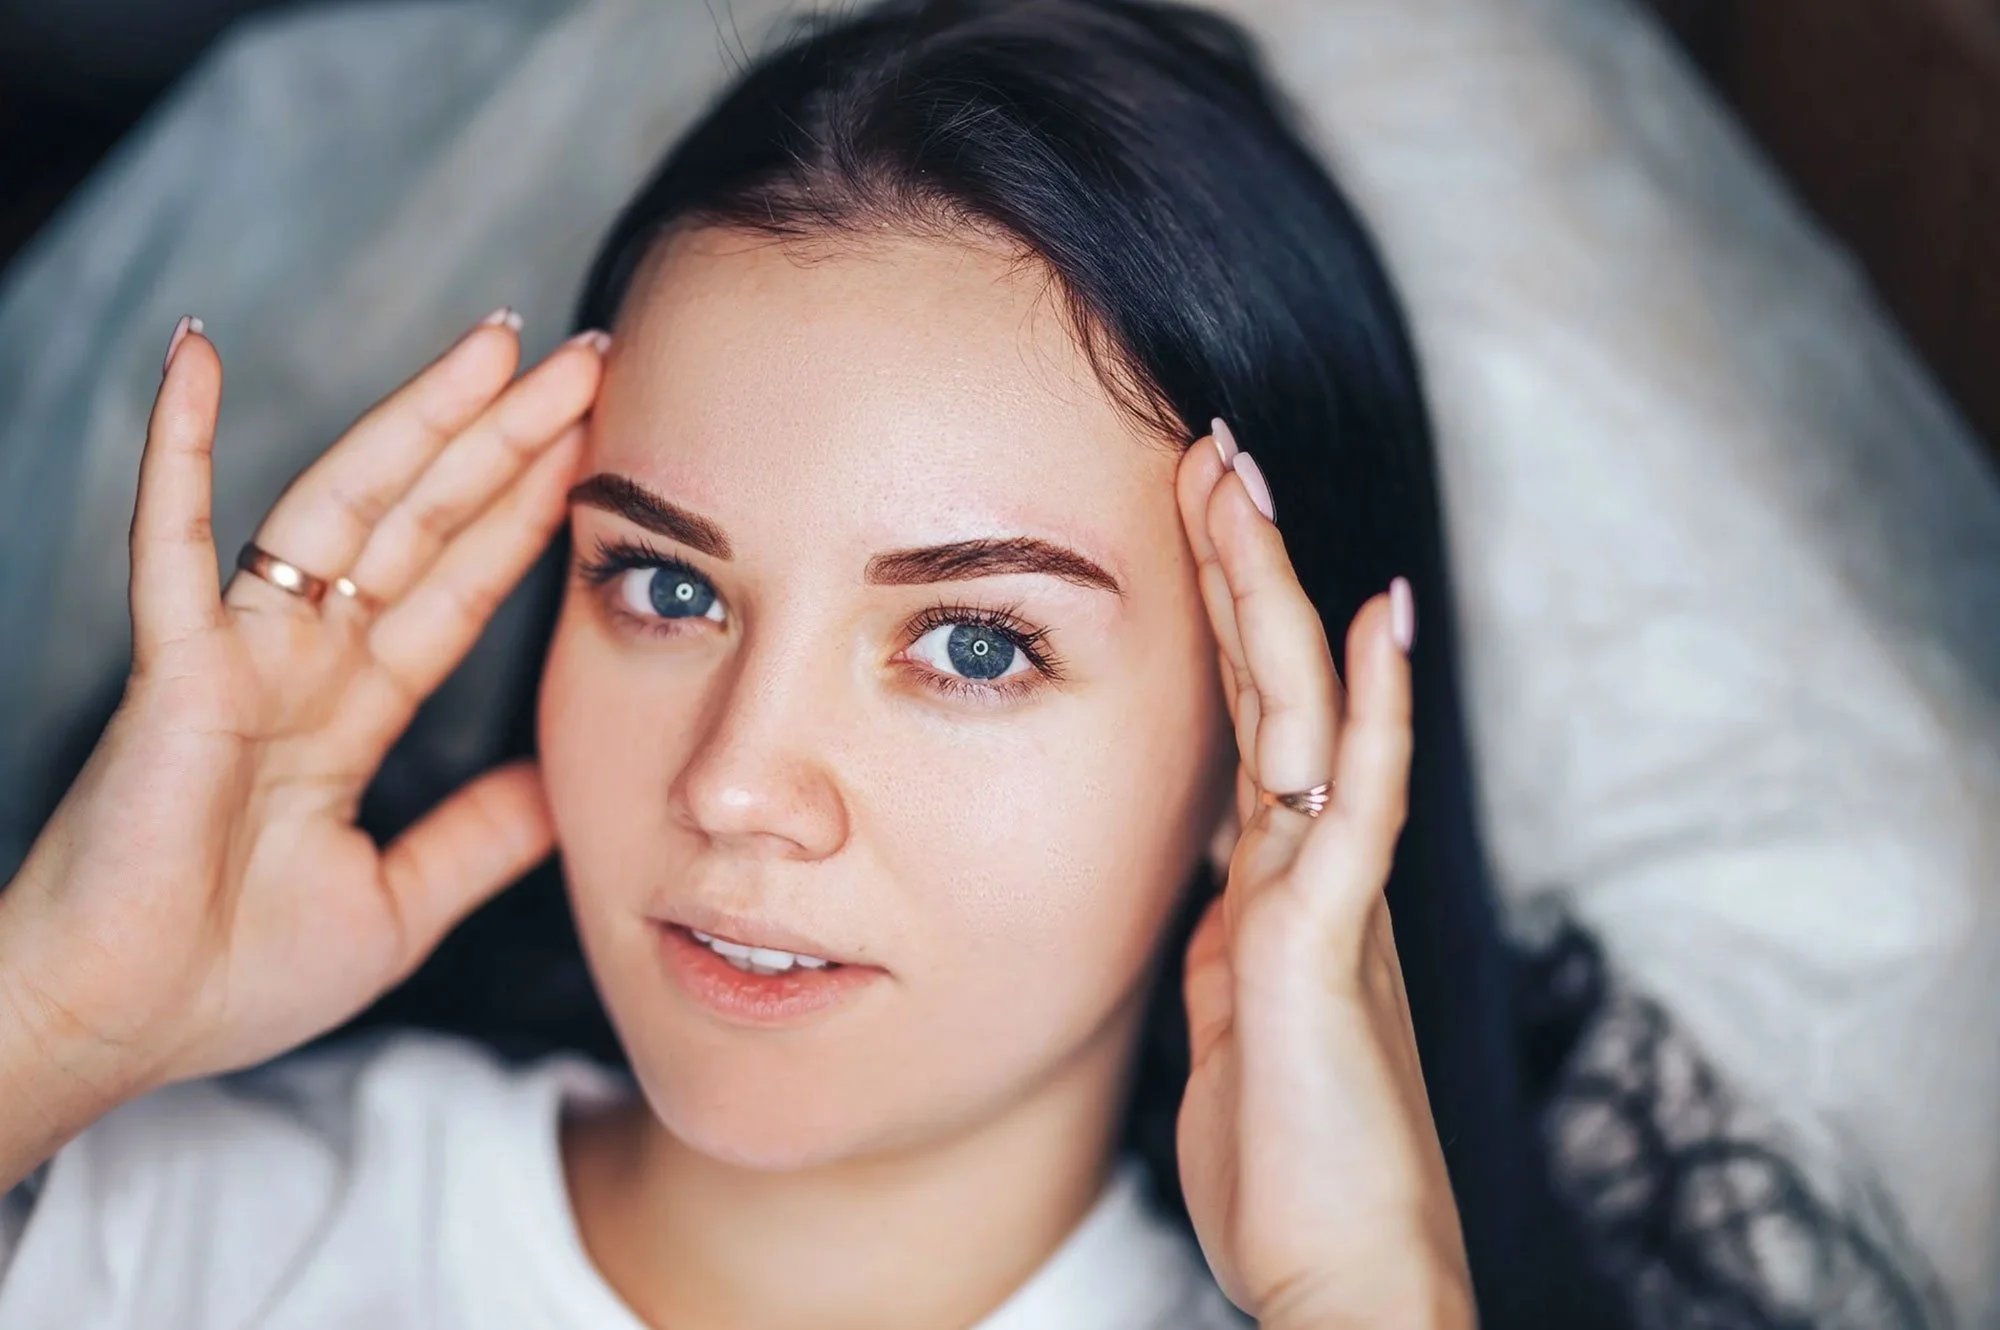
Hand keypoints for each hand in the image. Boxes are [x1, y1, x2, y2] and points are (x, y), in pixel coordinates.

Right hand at [1, 312, 602, 1113]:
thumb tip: (564, 787)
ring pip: (342, 509)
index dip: (529, 513)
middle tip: (586, 355)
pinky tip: (193, 357)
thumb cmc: (230, 977)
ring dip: (416, 422)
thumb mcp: (401, 900)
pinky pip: (173, 546)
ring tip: (493, 346)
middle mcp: (305, 662)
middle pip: (426, 523)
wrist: (120, 1031)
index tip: (599, 443)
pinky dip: (175, 451)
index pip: (460, 585)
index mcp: (353, 711)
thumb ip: (480, 835)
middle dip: (506, 439)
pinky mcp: (173, 671)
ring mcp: (240, 655)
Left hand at [1172, 422, 1474, 1327]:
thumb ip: (1225, 949)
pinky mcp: (1329, 945)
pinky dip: (1373, 708)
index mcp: (1275, 888)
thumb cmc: (1289, 1167)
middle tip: (1213, 450)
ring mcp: (1329, 898)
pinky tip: (1378, 619)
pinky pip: (1357, 803)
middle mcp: (1311, 870)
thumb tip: (1208, 895)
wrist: (1347, 1275)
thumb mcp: (1231, 1032)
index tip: (1192, 523)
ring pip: (1310, 715)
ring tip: (1248, 483)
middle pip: (1280, 688)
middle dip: (1244, 567)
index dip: (1226, 622)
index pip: (1251, 723)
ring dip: (1278, 595)